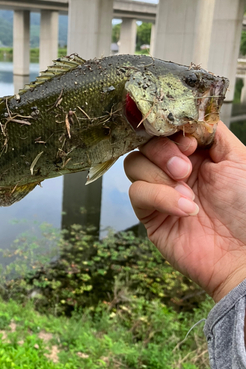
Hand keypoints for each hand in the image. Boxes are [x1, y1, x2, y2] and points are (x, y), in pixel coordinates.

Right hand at [124, 122, 245, 301]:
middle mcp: (173, 169)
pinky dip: (159, 197)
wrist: (243, 254)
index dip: (169, 130)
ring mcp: (159, 190)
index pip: (165, 129)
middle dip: (162, 152)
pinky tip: (185, 209)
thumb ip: (213, 131)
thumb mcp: (238, 159)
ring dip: (160, 176)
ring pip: (134, 164)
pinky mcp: (149, 213)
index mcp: (195, 153)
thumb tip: (190, 114)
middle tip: (185, 169)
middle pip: (145, 143)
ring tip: (188, 194)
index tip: (188, 143)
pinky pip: (137, 192)